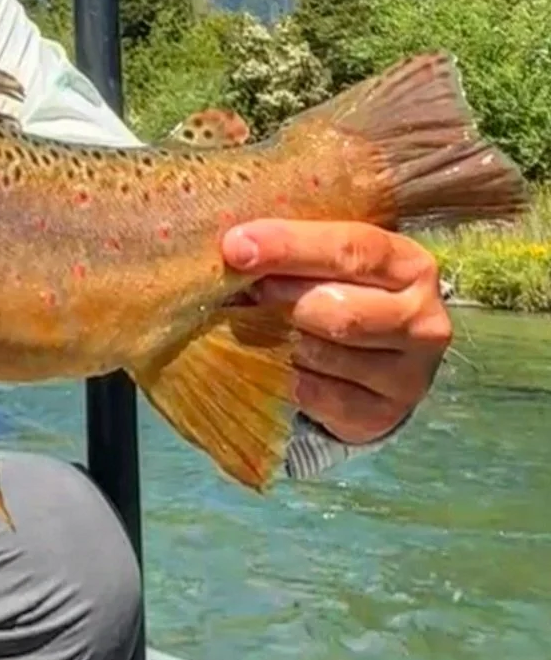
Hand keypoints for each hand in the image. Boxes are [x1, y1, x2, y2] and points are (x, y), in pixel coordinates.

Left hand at [222, 220, 451, 444]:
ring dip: (288, 344)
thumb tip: (236, 249)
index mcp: (410, 265)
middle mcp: (423, 318)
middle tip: (252, 294)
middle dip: (284, 299)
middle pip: (340, 310)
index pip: (352, 249)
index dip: (290, 246)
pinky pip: (317, 395)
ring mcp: (411, 372)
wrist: (375, 369)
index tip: (236, 247)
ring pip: (325, 354)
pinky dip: (294, 381)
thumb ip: (297, 253)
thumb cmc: (343, 298)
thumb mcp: (331, 266)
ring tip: (284, 334)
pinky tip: (297, 369)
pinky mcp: (385, 413)